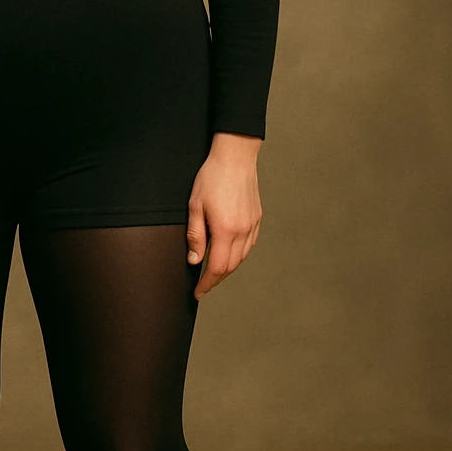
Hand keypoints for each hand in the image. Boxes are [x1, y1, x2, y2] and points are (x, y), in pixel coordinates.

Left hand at [185, 133, 262, 299]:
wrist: (235, 157)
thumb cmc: (211, 178)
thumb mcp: (195, 206)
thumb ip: (195, 236)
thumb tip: (194, 260)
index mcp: (226, 230)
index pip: (217, 268)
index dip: (207, 283)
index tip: (197, 292)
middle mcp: (243, 231)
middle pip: (230, 266)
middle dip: (216, 279)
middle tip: (203, 285)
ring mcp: (252, 225)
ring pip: (241, 257)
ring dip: (227, 268)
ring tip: (213, 272)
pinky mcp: (257, 218)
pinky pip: (249, 245)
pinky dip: (238, 255)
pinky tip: (229, 253)